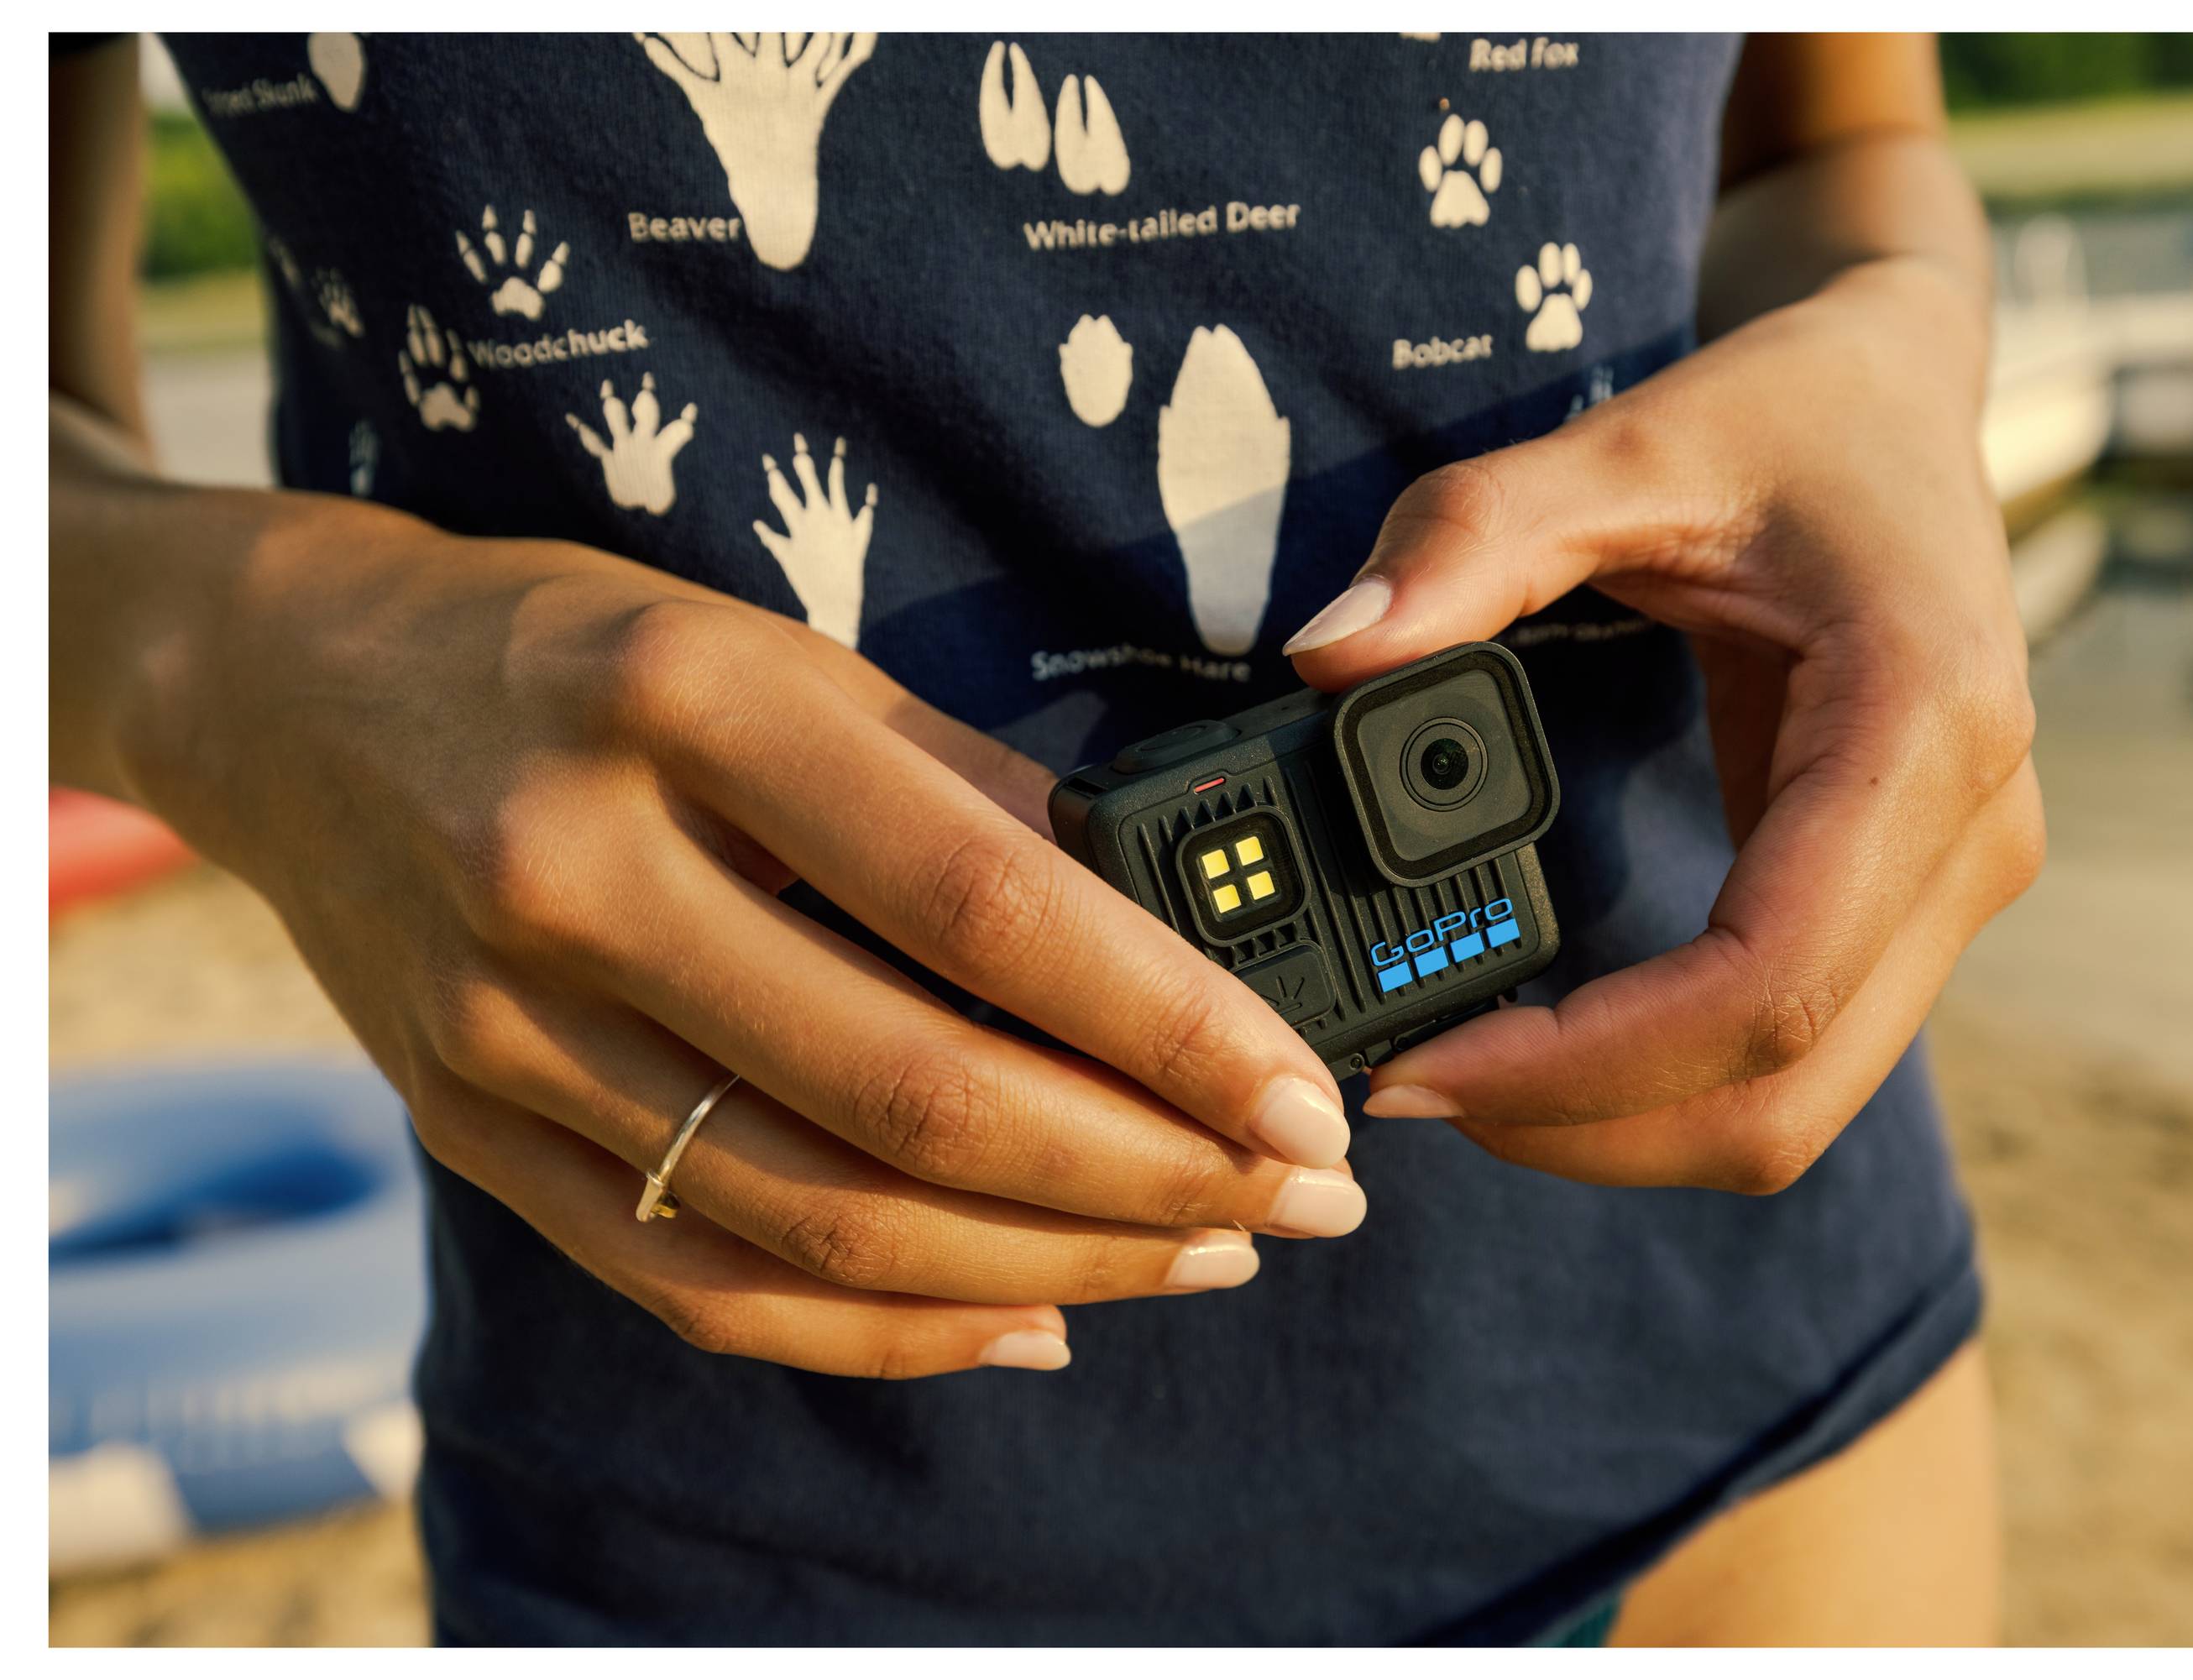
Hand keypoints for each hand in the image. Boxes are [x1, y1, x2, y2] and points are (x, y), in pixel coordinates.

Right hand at [118, 504, 1362, 1376]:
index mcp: (681, 706)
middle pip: (914, 1093)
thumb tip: (1164, 932)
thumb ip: (963, 789)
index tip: (1304, 1090)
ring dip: (1054, 1261)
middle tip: (1302, 1195)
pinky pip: (708, 1287)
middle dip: (1149, 1172)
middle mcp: (576, 877)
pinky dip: (890, 1327)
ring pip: (825, 1216)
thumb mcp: (778, 655)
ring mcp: (504, 1032)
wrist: (295, 697)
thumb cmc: (583, 655)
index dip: (1168, 1021)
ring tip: (1207, 1251)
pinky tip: (1033, 1316)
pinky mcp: (474, 1138)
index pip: (978, 906)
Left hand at [1284, 262, 2043, 1189]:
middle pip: (1784, 1089)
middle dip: (1587, 1128)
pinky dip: (1663, 1082)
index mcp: (1925, 724)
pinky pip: (1789, 1049)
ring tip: (1455, 1075)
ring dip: (1623, 1127)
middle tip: (1402, 1091)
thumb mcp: (1625, 446)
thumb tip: (1328, 654)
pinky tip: (1542, 1044)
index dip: (1589, 1067)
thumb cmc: (1786, 413)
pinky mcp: (1907, 903)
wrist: (1902, 394)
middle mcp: (1972, 832)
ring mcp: (1956, 883)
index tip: (1422, 1069)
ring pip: (1795, 1100)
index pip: (1765, 983)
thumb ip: (1472, 538)